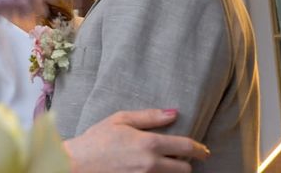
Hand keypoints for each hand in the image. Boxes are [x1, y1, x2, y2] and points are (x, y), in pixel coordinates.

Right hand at [63, 109, 209, 172]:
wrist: (77, 164)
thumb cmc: (97, 139)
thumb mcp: (121, 119)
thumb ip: (149, 116)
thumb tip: (174, 113)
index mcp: (149, 144)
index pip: (186, 147)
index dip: (198, 148)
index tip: (203, 149)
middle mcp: (152, 165)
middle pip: (185, 169)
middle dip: (185, 162)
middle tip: (179, 156)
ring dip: (173, 171)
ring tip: (165, 163)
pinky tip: (151, 170)